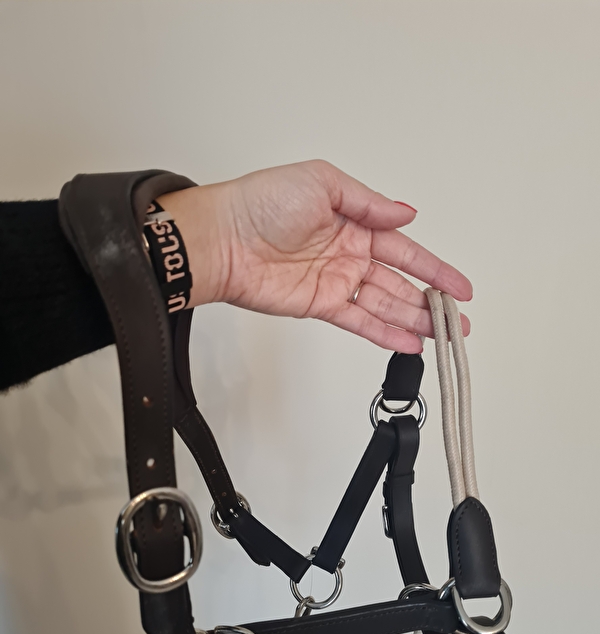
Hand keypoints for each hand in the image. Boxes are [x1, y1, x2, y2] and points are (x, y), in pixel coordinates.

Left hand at [158, 160, 471, 352]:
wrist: (224, 239)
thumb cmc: (262, 202)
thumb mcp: (323, 183)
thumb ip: (369, 203)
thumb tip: (406, 213)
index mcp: (354, 221)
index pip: (405, 248)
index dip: (435, 267)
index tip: (460, 286)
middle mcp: (349, 253)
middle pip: (400, 281)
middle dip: (431, 301)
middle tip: (458, 320)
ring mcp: (336, 281)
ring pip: (385, 304)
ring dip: (414, 321)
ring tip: (444, 336)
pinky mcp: (319, 305)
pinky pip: (359, 321)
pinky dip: (384, 334)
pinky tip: (408, 343)